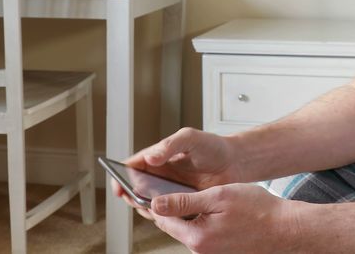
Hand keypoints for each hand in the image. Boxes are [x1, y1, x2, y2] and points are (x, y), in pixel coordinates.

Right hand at [111, 128, 241, 214]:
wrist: (236, 162)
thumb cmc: (213, 146)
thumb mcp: (190, 138)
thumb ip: (170, 145)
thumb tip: (151, 157)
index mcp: (158, 157)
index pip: (133, 166)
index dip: (121, 176)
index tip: (119, 186)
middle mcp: (161, 175)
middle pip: (136, 187)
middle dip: (131, 195)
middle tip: (135, 198)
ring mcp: (171, 191)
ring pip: (150, 202)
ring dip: (147, 207)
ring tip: (152, 207)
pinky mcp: (183, 204)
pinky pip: (168, 213)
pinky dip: (164, 216)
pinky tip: (168, 215)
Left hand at [150, 183, 302, 252]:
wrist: (286, 229)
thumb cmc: (258, 211)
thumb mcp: (218, 196)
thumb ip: (184, 201)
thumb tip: (156, 205)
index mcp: (197, 238)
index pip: (163, 220)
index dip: (159, 201)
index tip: (159, 188)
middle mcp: (202, 251)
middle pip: (177, 227)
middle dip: (177, 208)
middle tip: (188, 190)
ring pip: (191, 231)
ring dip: (194, 215)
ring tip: (210, 200)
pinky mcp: (222, 253)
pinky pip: (206, 236)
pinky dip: (207, 223)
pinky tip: (221, 213)